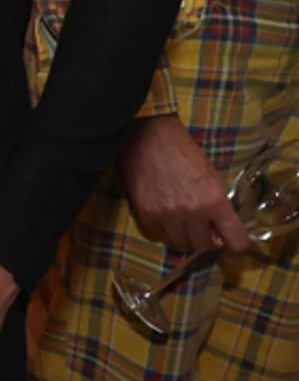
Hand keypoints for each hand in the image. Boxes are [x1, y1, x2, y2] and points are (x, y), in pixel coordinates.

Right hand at [119, 114, 248, 254]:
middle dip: (205, 239)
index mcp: (215, 201)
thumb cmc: (185, 151)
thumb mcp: (212, 177)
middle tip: (201, 229)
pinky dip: (162, 226)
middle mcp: (193, 213)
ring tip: (180, 221)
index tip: (230, 243)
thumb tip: (217, 230)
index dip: (235, 246)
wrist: (150, 134)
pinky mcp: (146, 212)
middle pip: (204, 246)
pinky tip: (162, 212)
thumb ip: (217, 205)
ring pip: (180, 243)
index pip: (236, 241)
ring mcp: (168, 215)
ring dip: (183, 235)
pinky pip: (158, 232)